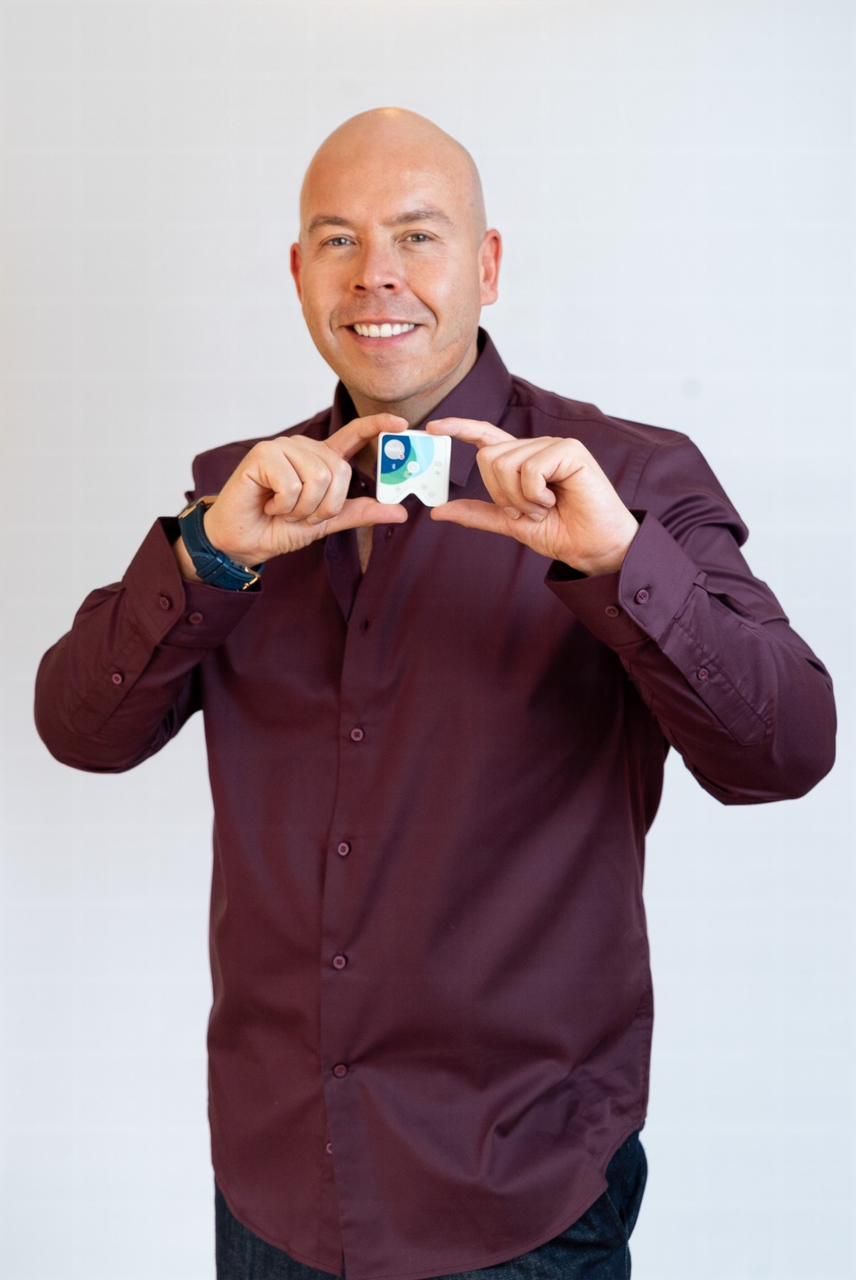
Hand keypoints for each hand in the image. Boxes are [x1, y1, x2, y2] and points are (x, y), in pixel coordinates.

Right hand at [199, 414, 408, 564]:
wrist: (243, 541)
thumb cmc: (278, 527)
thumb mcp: (327, 522)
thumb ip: (360, 513)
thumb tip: (401, 512)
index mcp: (321, 460)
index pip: (354, 435)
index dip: (377, 427)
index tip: (403, 424)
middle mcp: (304, 448)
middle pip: (339, 471)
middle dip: (324, 505)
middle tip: (300, 514)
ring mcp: (283, 447)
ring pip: (318, 477)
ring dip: (303, 507)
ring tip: (283, 509)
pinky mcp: (263, 454)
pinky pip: (292, 483)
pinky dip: (284, 504)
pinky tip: (268, 503)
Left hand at [424, 418, 638, 575]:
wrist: (592, 548)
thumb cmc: (560, 532)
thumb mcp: (510, 524)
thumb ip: (478, 514)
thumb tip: (438, 511)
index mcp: (521, 461)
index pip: (484, 436)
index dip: (458, 428)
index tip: (432, 428)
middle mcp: (535, 448)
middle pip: (488, 458)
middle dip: (500, 494)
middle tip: (527, 511)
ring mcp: (553, 446)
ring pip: (506, 464)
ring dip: (520, 499)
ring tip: (544, 507)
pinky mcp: (569, 450)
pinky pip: (529, 469)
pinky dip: (535, 494)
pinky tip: (554, 500)